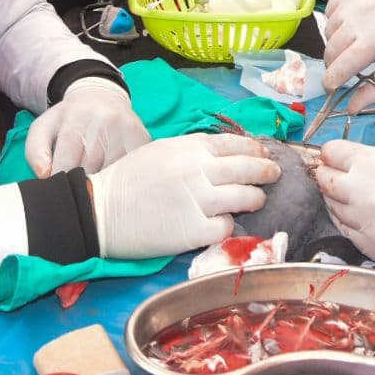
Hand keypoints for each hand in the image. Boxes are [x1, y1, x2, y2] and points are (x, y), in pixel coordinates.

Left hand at [25, 78, 149, 177]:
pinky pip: (133, 168)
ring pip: (112, 171)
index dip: (62, 179)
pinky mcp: (143, 137)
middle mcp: (103, 120)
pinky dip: (123, 177)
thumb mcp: (44, 128)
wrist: (101, 96)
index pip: (66, 163)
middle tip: (80, 185)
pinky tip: (115, 176)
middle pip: (90, 168)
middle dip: (83, 182)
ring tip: (97, 181)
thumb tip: (44, 175)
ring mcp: (126, 128)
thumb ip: (35, 152)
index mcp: (75, 119)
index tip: (62, 185)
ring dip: (104, 183)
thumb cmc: (69, 119)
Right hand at [90, 133, 280, 258]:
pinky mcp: (192, 231)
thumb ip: (194, 151)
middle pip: (249, 168)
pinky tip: (222, 224)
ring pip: (246, 198)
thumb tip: (225, 155)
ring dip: (255, 199)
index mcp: (191, 147)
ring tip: (255, 201)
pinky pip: (226, 227)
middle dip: (266, 172)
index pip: (236, 144)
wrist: (100, 209)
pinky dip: (228, 226)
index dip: (256, 149)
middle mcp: (199, 170)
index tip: (264, 154)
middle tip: (274, 175)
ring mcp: (198, 200)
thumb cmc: (128, 178)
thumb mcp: (162, 150)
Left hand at [316, 140, 374, 269]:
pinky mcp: (373, 247)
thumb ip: (374, 160)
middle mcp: (366, 194)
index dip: (331, 153)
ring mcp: (368, 224)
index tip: (334, 156)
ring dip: (338, 200)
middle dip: (328, 175)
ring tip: (354, 196)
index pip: (331, 153)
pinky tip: (361, 216)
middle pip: (325, 181)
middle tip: (336, 175)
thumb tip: (349, 162)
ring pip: (333, 208)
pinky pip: (346, 231)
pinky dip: (349, 222)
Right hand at [323, 0, 374, 110]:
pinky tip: (354, 20)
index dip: (332, 82)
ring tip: (356, 38)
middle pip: (330, 50)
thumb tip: (350, 109)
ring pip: (328, 31)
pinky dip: (337, 20)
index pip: (341, 66)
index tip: (333, 88)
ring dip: (336, 41)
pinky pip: (329, 10)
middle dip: (334, 64)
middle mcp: (363, 14)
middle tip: (347, 64)